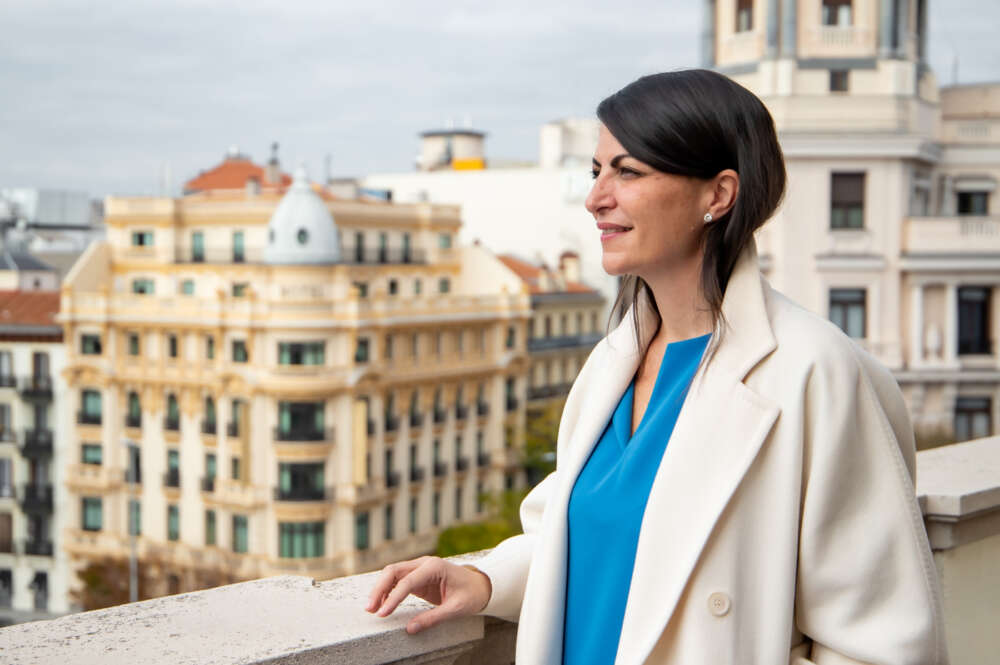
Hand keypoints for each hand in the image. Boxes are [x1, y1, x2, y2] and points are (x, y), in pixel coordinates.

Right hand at [365, 556, 491, 633]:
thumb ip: (433, 618)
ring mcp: (419, 568)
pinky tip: (382, 603)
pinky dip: (388, 590)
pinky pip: (397, 581)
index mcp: (434, 567)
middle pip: (393, 571)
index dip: (393, 597)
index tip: (383, 613)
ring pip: (392, 574)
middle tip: (370, 609)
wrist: (481, 585)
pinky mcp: (417, 577)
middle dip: (379, 589)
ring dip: (380, 589)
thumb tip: (410, 629)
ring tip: (372, 608)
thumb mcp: (456, 609)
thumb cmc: (471, 594)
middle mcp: (424, 564)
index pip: (407, 581)